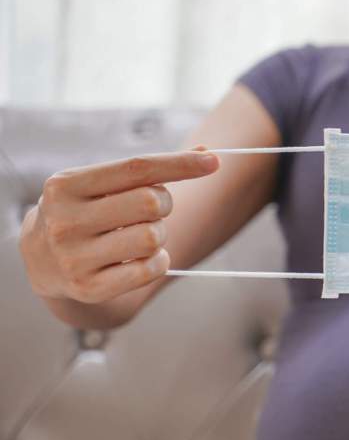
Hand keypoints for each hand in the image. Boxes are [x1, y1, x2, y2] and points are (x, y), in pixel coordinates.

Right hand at [19, 148, 218, 303]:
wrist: (41, 263)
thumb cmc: (84, 214)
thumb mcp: (100, 186)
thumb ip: (147, 170)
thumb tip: (207, 152)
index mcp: (66, 185)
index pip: (136, 168)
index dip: (179, 164)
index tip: (215, 162)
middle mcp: (65, 220)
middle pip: (150, 202)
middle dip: (163, 204)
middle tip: (150, 211)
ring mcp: (74, 257)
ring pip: (153, 237)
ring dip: (159, 235)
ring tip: (137, 236)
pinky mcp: (88, 287)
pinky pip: (151, 269)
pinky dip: (158, 261)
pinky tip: (139, 259)